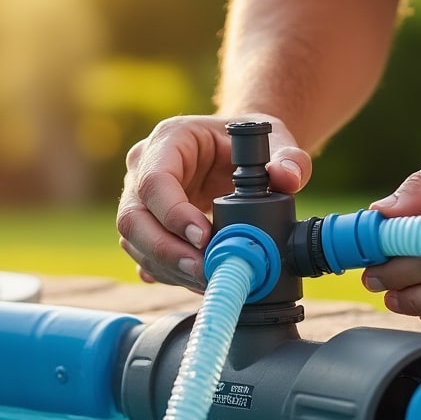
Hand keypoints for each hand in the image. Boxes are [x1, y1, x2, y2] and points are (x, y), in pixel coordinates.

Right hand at [117, 114, 310, 288]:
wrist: (237, 151)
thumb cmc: (248, 141)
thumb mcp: (272, 138)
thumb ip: (288, 156)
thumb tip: (286, 178)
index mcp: (168, 139)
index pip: (154, 181)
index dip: (174, 214)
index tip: (204, 237)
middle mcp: (142, 168)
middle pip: (132, 218)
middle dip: (166, 251)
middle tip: (203, 270)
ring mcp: (139, 199)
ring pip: (134, 242)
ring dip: (169, 268)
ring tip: (207, 279)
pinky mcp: (146, 226)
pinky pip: (145, 255)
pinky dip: (170, 273)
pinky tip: (198, 280)